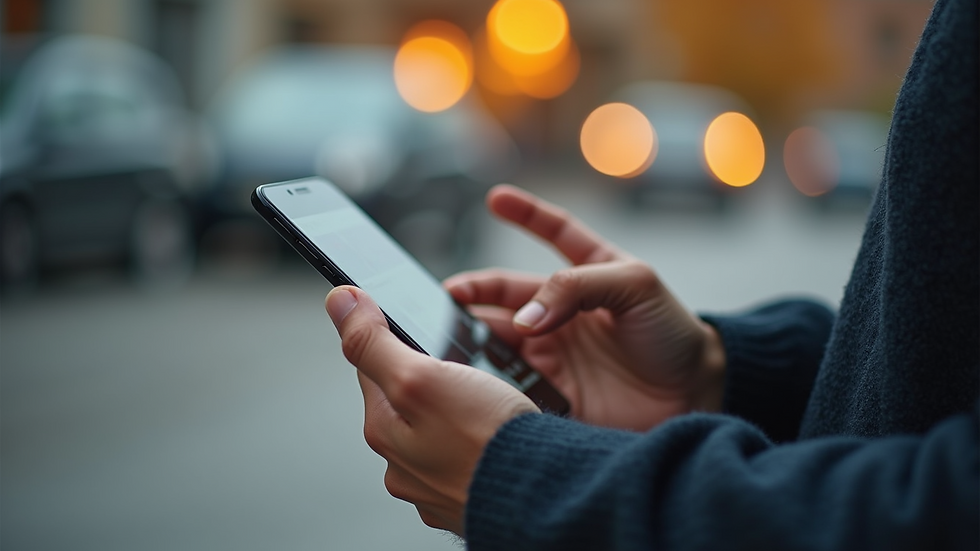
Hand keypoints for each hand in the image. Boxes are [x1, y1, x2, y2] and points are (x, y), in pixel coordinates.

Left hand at [326, 285, 538, 535]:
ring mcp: (435, 485)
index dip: (397, 338)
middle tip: (468, 368)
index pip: (373, 365)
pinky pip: (465, 456)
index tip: (423, 327)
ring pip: (438, 429)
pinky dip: (477, 442)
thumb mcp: (421, 378)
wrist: (545, 495)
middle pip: (406, 399)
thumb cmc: (488, 440)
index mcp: (383, 430)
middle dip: (432, 378)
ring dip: (457, 412)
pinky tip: (496, 435)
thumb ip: (374, 342)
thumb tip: (339, 302)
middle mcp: (402, 464)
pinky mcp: (467, 496)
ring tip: (489, 403)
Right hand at [445, 184, 724, 431]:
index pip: (554, 234)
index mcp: (589, 274)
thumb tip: (523, 317)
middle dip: (470, 292)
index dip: (526, 214)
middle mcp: (564, 311)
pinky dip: (487, 380)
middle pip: (505, 295)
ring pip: (497, 340)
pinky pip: (509, 383)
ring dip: (469, 336)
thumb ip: (576, 288)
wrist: (696, 397)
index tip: (497, 198)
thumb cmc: (673, 333)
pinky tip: (472, 378)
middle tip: (443, 297)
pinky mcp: (550, 391)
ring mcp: (554, 352)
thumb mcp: (635, 287)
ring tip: (444, 336)